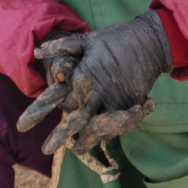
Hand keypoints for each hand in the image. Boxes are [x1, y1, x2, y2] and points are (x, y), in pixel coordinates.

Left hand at [24, 11, 171, 153]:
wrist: (151, 41)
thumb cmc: (117, 39)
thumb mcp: (89, 39)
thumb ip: (63, 47)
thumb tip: (37, 52)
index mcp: (86, 75)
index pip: (67, 100)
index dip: (62, 105)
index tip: (61, 105)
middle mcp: (100, 92)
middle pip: (77, 120)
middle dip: (60, 135)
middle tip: (46, 149)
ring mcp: (117, 101)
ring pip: (99, 129)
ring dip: (86, 142)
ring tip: (76, 149)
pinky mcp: (133, 105)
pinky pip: (119, 126)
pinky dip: (110, 133)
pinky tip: (102, 137)